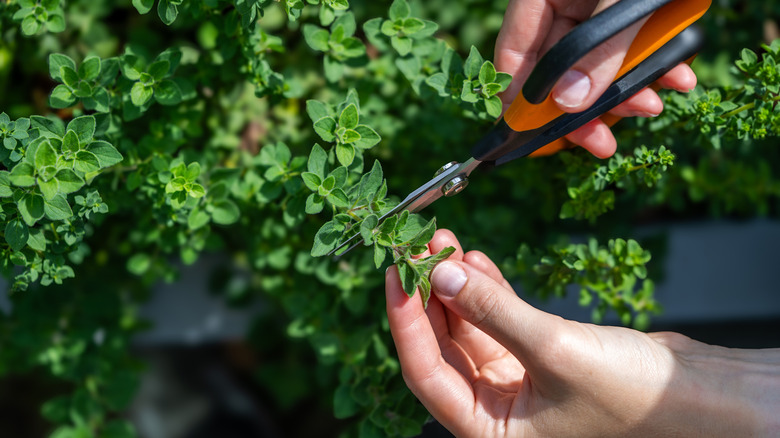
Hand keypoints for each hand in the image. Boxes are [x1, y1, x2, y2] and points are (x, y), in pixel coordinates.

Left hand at [385, 229, 779, 436]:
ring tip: (443, 241)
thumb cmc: (635, 397)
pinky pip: (495, 319)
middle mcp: (494, 411)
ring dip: (455, 284)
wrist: (696, 394)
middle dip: (429, 294)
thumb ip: (493, 311)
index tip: (395, 275)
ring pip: (466, 327)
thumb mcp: (555, 350)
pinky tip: (473, 260)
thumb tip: (441, 274)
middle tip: (419, 247)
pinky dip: (484, 290)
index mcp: (488, 432)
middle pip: (442, 346)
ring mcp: (512, 382)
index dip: (405, 322)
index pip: (425, 373)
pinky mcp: (533, 355)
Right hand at [495, 0, 698, 157]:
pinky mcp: (629, 12)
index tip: (535, 141)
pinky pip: (630, 49)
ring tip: (651, 106)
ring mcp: (595, 8)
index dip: (521, 104)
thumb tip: (570, 104)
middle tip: (600, 144)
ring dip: (625, 93)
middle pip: (558, 70)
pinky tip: (676, 79)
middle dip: (584, 110)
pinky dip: (653, 67)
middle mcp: (562, 4)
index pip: (516, 56)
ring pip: (597, 66)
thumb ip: (600, 50)